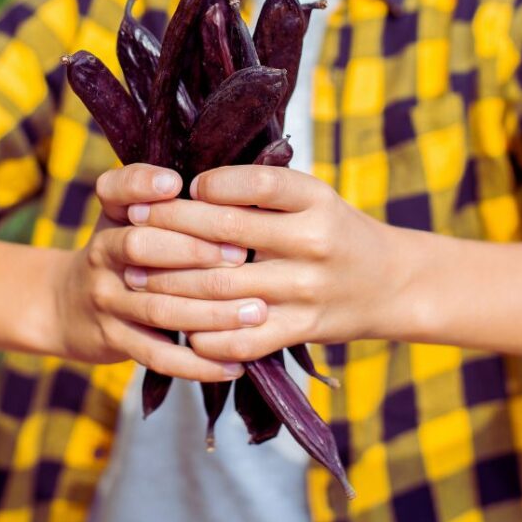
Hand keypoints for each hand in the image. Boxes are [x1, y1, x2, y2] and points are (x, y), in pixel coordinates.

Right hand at [53, 163, 269, 380]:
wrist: (62, 305)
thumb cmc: (119, 251)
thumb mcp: (126, 214)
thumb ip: (167, 198)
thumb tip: (233, 185)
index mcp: (112, 215)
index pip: (116, 190)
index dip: (142, 185)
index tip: (177, 184)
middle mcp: (103, 252)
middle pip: (140, 247)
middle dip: (192, 250)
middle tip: (241, 256)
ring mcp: (106, 298)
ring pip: (157, 306)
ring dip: (209, 312)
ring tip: (255, 312)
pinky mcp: (112, 340)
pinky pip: (155, 355)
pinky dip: (195, 364)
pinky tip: (232, 366)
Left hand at [119, 165, 401, 363]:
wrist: (390, 283)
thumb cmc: (334, 230)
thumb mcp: (311, 196)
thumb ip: (262, 189)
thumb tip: (191, 184)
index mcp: (314, 199)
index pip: (256, 184)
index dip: (211, 185)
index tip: (180, 187)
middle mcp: (313, 241)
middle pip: (228, 232)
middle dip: (171, 228)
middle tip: (132, 226)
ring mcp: (307, 289)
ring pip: (225, 287)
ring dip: (171, 282)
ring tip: (136, 275)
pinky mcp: (302, 329)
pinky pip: (244, 337)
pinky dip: (205, 334)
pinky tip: (178, 325)